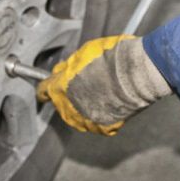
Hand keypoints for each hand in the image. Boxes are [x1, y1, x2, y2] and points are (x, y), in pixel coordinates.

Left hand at [36, 35, 170, 135]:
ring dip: (84, 106)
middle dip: (69, 94)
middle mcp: (69, 108)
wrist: (136, 73)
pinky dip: (103, 115)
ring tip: (100, 91)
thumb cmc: (110, 58)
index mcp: (59, 89)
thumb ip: (70, 65)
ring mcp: (87, 120)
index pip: (43, 90)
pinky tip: (111, 102)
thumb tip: (63, 70)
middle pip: (62, 104)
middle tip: (84, 82)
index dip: (47, 86)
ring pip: (79, 115)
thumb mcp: (83, 52)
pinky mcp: (105, 127)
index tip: (50, 85)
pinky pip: (98, 123)